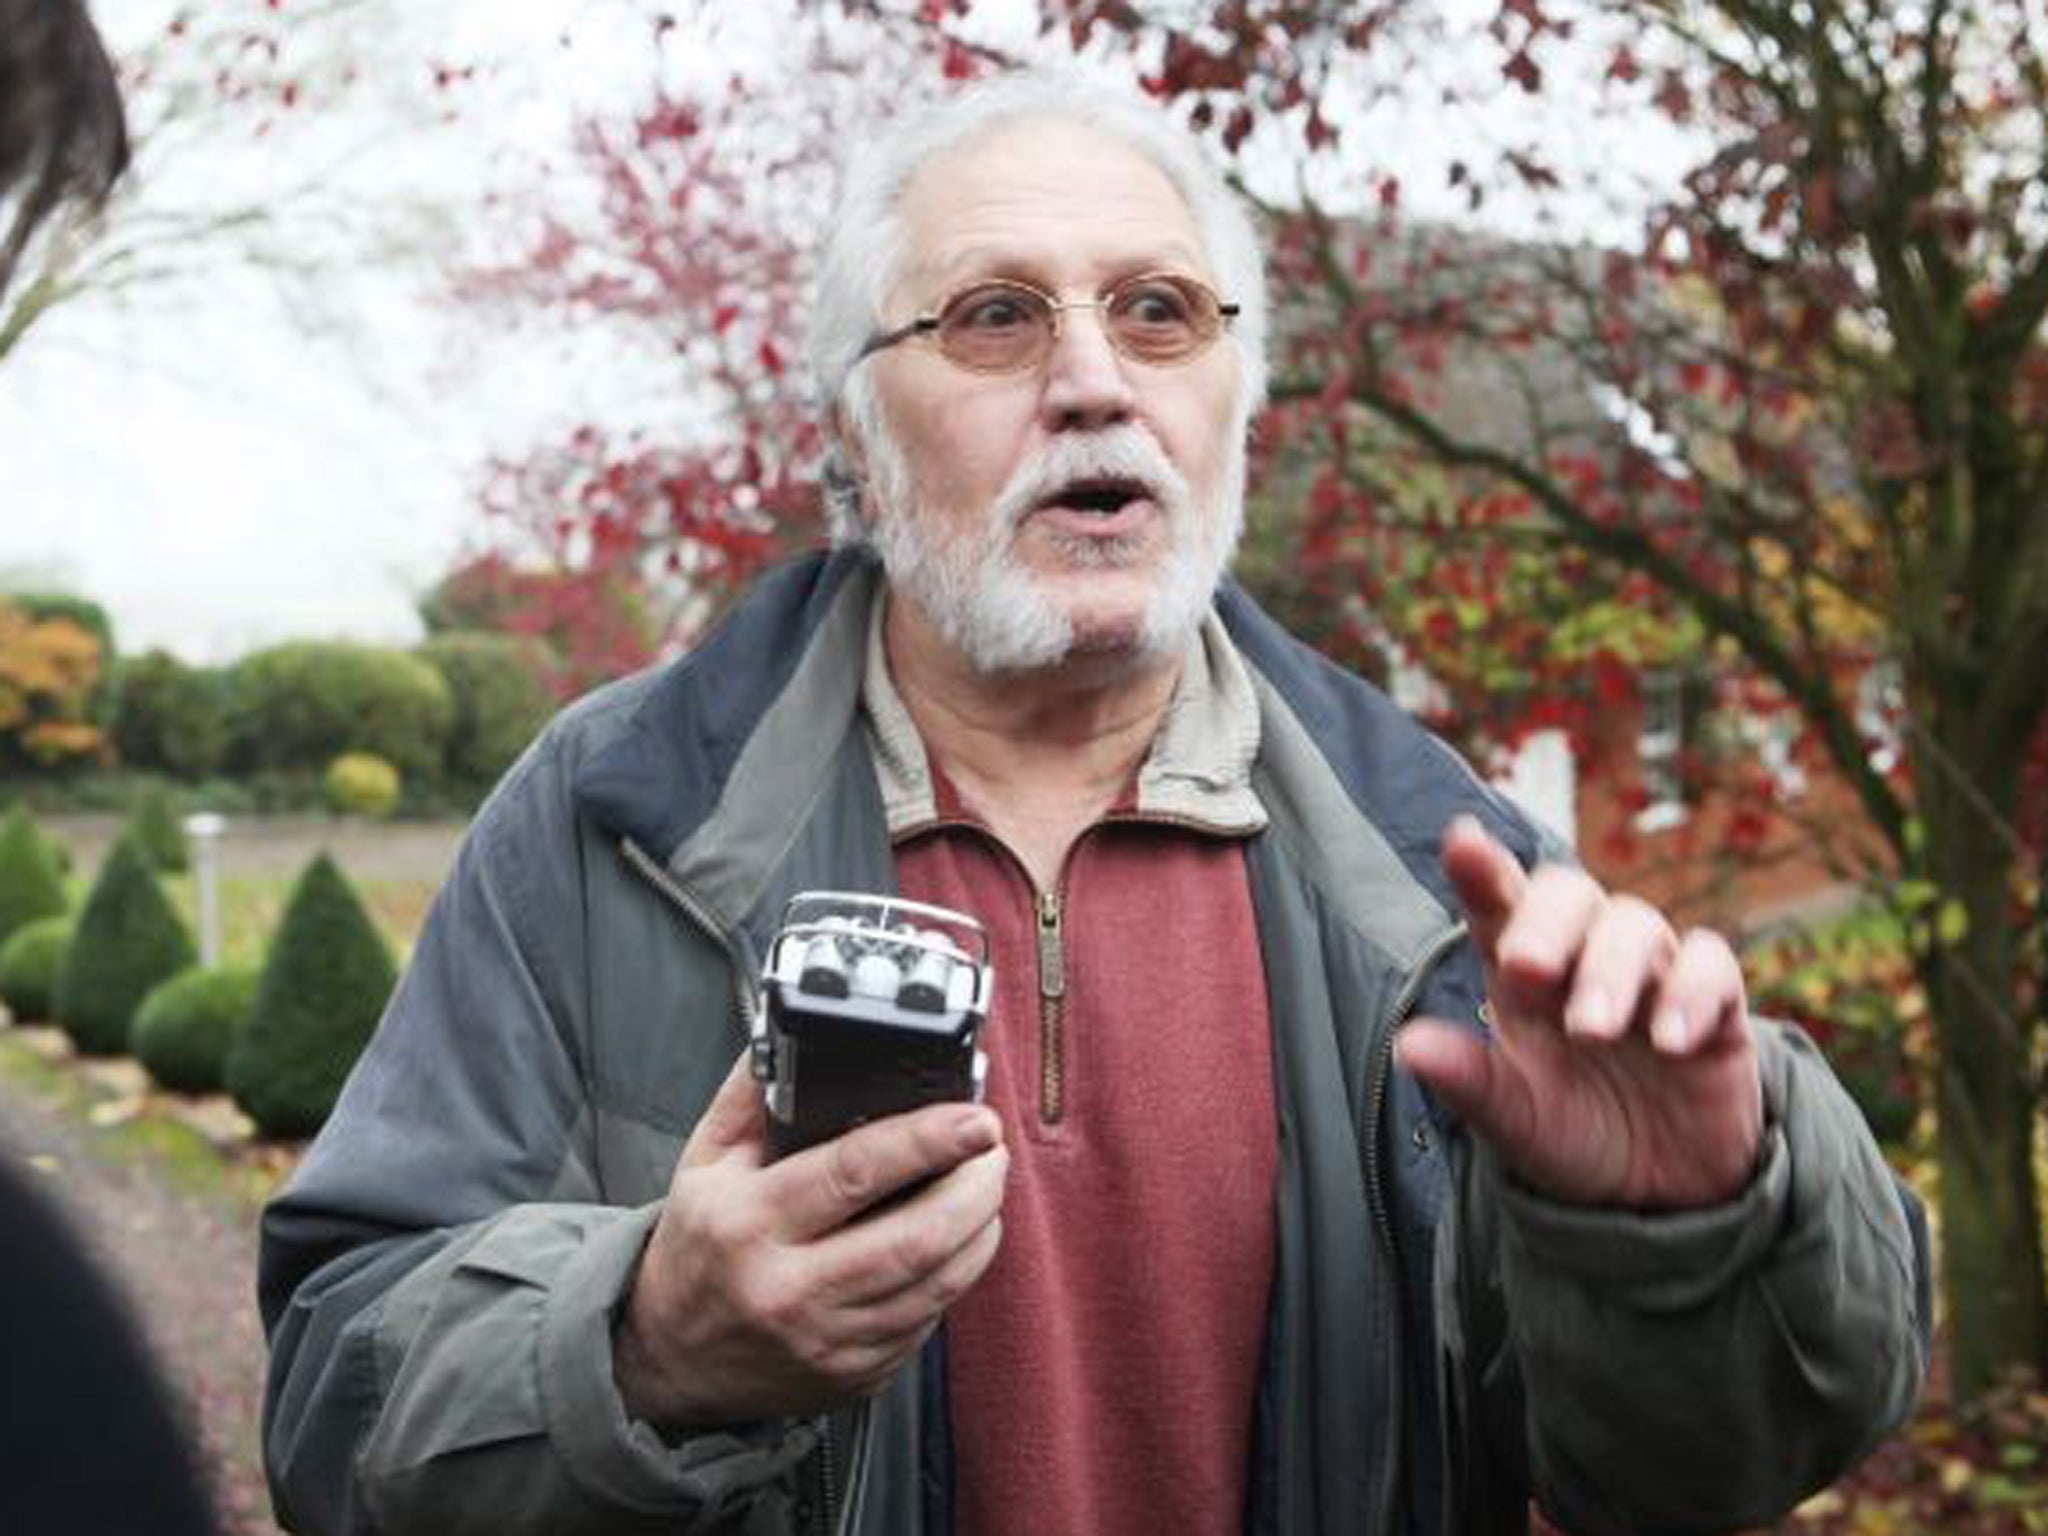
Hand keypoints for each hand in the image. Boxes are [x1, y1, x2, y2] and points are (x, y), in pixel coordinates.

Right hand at [614, 1053, 1007, 1426]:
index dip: (927, 1140)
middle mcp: (790, 1287)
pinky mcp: (855, 1373)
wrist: (668, 1357)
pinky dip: (958, 1274)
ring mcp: (828, 1340)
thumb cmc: (697, 1248)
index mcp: (751, 1223)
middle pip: (917, 1237)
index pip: (854, 1173)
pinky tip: (960, 1240)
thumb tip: (792, 1030)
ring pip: (938, 1283)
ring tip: (986, 1185)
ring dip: (981, 1228)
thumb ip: (750, 1093)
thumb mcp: (705, 1162)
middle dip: (977, 1187)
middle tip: (992, 1149)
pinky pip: (929, 1320)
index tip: (976, 1118)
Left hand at [1395, 816, 1762, 1209]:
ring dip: (1610, 969)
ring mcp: (1652, 974)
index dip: (1480, 870)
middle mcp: (1585, 958)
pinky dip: (1691, 991)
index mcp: (1522, 975)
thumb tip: (1407, 1046)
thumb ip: (1470, 1083)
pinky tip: (1668, 1041)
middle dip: (1546, 922)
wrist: (1659, 1196)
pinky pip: (1711, 965)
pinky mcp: (1716, 1006)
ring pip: (1636, 923)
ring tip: (1591, 1029)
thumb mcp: (1516, 1122)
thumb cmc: (1573, 1135)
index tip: (1461, 841)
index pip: (1499, 906)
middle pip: (1569, 893)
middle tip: (1526, 970)